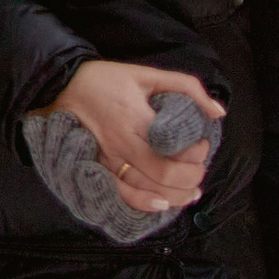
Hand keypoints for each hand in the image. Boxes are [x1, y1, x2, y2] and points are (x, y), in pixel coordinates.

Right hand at [49, 60, 222, 212]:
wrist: (60, 84)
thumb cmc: (105, 79)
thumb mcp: (146, 73)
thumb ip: (186, 87)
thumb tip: (218, 112)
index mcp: (135, 118)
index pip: (174, 149)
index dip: (197, 154)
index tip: (202, 144)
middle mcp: (121, 142)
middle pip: (164, 174)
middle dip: (191, 178)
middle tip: (198, 169)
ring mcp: (107, 158)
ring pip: (146, 188)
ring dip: (175, 196)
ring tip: (191, 191)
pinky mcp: (97, 166)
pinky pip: (120, 193)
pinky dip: (143, 203)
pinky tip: (161, 204)